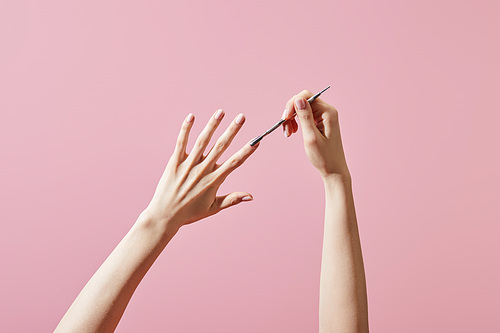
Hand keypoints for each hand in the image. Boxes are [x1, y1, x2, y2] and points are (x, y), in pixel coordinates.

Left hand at [142, 109, 258, 231]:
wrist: (165, 216)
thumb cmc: (190, 213)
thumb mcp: (213, 209)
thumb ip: (232, 200)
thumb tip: (251, 196)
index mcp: (214, 180)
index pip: (235, 162)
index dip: (247, 151)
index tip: (257, 141)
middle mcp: (202, 170)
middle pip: (221, 146)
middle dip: (232, 130)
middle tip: (241, 117)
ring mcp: (188, 165)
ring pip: (202, 141)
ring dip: (212, 125)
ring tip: (221, 112)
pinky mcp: (174, 162)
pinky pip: (181, 143)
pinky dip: (186, 129)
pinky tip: (191, 116)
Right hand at [282, 90, 350, 180]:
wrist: (333, 170)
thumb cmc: (324, 157)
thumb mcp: (311, 137)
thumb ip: (305, 117)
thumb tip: (298, 99)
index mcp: (328, 112)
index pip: (306, 96)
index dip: (292, 104)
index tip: (284, 119)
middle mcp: (327, 111)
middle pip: (302, 101)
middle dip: (290, 112)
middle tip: (285, 128)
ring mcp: (323, 116)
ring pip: (301, 108)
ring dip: (291, 118)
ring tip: (288, 133)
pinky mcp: (319, 122)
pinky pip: (304, 115)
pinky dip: (295, 122)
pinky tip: (292, 132)